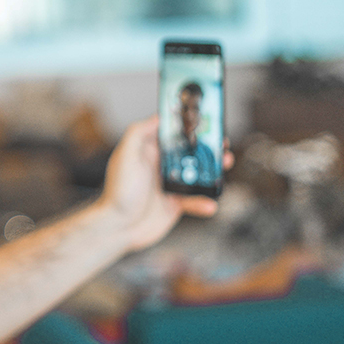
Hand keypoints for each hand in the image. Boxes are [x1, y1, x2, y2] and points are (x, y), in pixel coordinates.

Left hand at [99, 116, 233, 251]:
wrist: (118, 227)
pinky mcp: (174, 204)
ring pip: (197, 174)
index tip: (204, 120)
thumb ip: (139, 133)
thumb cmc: (118, 191)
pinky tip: (209, 204)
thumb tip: (158, 116)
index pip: (171, 133)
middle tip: (221, 143)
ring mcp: (169, 185)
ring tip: (225, 164)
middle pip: (189, 151)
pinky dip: (204, 202)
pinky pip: (195, 200)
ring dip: (213, 170)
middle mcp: (159, 166)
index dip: (188, 126)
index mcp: (148, 151)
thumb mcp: (126, 155)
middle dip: (207, 146)